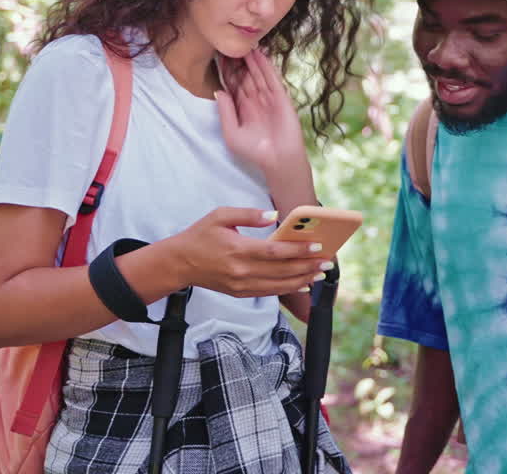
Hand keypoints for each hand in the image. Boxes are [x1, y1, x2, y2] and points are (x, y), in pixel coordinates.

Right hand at [172, 207, 329, 296]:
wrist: (179, 263)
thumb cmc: (200, 235)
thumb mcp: (220, 215)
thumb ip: (248, 214)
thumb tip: (273, 215)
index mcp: (238, 250)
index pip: (275, 252)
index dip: (298, 250)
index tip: (318, 247)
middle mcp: (241, 271)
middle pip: (282, 271)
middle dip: (307, 266)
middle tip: (327, 262)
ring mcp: (241, 285)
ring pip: (279, 285)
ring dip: (302, 280)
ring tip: (320, 273)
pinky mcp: (240, 293)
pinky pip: (269, 293)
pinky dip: (288, 289)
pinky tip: (302, 284)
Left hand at [215, 49, 307, 177]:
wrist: (278, 159)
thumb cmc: (254, 150)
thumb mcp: (232, 133)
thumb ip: (225, 112)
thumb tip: (218, 91)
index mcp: (241, 107)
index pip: (232, 84)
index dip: (226, 70)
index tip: (218, 54)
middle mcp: (254, 100)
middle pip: (244, 75)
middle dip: (237, 61)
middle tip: (230, 42)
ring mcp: (267, 97)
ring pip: (257, 74)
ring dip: (251, 59)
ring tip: (245, 43)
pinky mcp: (280, 97)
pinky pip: (271, 78)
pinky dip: (266, 66)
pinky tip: (260, 54)